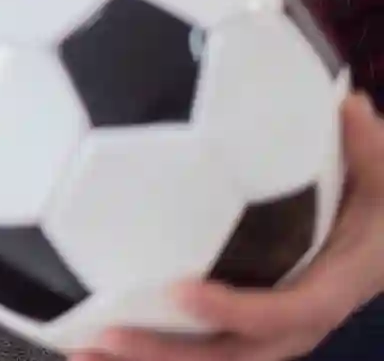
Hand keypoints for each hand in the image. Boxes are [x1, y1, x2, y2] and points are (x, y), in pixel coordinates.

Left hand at [75, 93, 383, 360]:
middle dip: (171, 355)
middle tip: (107, 337)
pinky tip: (94, 338)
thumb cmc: (377, 205)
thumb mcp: (381, 175)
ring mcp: (270, 327)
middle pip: (235, 354)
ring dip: (150, 357)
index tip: (180, 291)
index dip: (236, 309)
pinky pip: (202, 343)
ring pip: (213, 358)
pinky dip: (154, 345)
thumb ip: (364, 146)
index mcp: (333, 286)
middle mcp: (298, 319)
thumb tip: (349, 103)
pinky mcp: (246, 321)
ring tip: (84, 349)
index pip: (285, 312)